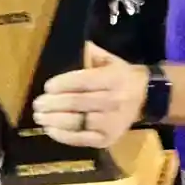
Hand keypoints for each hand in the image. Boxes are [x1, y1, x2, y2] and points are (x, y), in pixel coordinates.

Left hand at [31, 42, 148, 147]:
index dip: (63, 84)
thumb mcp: (111, 60)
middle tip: (37, 103)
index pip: (85, 81)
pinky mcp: (107, 139)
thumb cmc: (122, 77)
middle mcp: (114, 101)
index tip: (47, 86)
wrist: (146, 99)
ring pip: (77, 122)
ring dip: (54, 120)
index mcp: (114, 78)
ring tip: (39, 116)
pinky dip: (63, 136)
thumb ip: (91, 53)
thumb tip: (76, 45)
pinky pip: (81, 139)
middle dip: (53, 103)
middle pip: (77, 103)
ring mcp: (111, 123)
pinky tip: (50, 129)